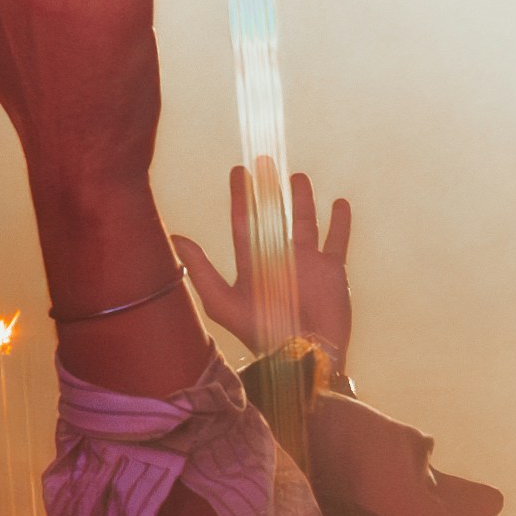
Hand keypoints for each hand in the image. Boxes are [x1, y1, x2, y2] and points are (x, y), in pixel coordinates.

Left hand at [172, 158, 356, 379]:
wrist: (304, 353)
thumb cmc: (261, 333)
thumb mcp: (222, 302)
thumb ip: (200, 270)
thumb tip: (176, 238)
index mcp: (253, 264)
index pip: (243, 221)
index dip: (239, 197)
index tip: (238, 173)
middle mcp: (279, 259)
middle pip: (273, 216)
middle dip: (268, 190)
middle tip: (265, 163)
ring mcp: (307, 264)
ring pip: (305, 222)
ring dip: (301, 199)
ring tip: (298, 176)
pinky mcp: (332, 271)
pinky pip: (337, 239)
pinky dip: (340, 221)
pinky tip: (340, 203)